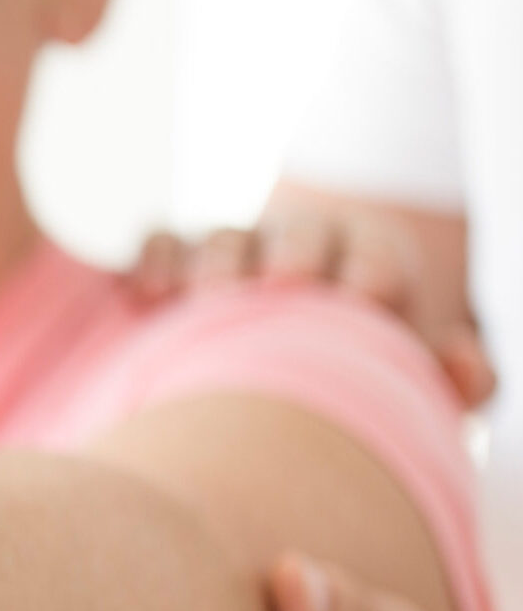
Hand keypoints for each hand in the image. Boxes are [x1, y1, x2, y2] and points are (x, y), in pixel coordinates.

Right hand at [129, 186, 492, 407]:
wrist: (293, 325)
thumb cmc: (351, 357)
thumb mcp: (407, 366)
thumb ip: (455, 376)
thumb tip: (461, 363)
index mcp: (364, 263)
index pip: (373, 258)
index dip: (370, 271)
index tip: (365, 299)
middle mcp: (297, 247)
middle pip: (297, 234)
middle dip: (295, 250)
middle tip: (292, 279)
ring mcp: (233, 252)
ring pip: (224, 237)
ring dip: (218, 260)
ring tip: (213, 296)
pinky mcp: (176, 262)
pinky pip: (160, 240)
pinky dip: (155, 257)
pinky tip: (149, 292)